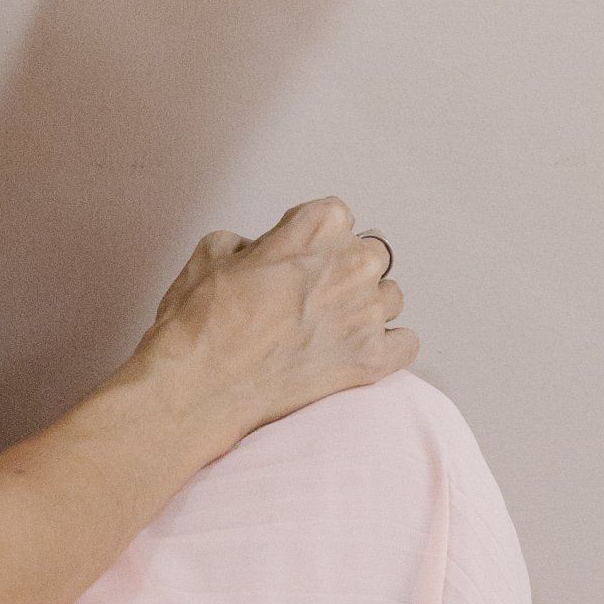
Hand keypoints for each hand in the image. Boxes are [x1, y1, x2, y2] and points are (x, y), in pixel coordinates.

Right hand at [128, 196, 415, 451]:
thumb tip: (275, 250)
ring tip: (330, 328)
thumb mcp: (216, 248)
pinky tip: (356, 352)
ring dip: (367, 307)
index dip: (314, 237)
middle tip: (313, 296)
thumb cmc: (202, 320)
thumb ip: (263, 239)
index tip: (295, 257)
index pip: (338, 214)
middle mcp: (350, 265)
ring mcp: (364, 315)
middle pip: (373, 253)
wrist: (197, 389)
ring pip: (391, 297)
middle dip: (347, 269)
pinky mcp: (370, 362)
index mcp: (317, 227)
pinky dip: (388, 346)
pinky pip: (406, 343)